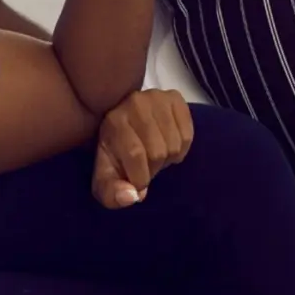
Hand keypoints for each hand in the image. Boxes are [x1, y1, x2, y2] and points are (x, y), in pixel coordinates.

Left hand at [91, 89, 193, 209]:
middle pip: (158, 151)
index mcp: (114, 122)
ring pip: (175, 144)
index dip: (141, 176)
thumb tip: (133, 197)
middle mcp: (135, 103)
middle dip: (154, 168)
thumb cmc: (115, 153)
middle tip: (148, 167)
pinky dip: (182, 148)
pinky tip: (170, 145)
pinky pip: (188, 134)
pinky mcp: (176, 98)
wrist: (125, 123)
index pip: (136, 154)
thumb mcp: (106, 177)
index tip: (139, 184)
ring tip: (158, 155)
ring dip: (168, 159)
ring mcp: (158, 98)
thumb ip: (111, 193)